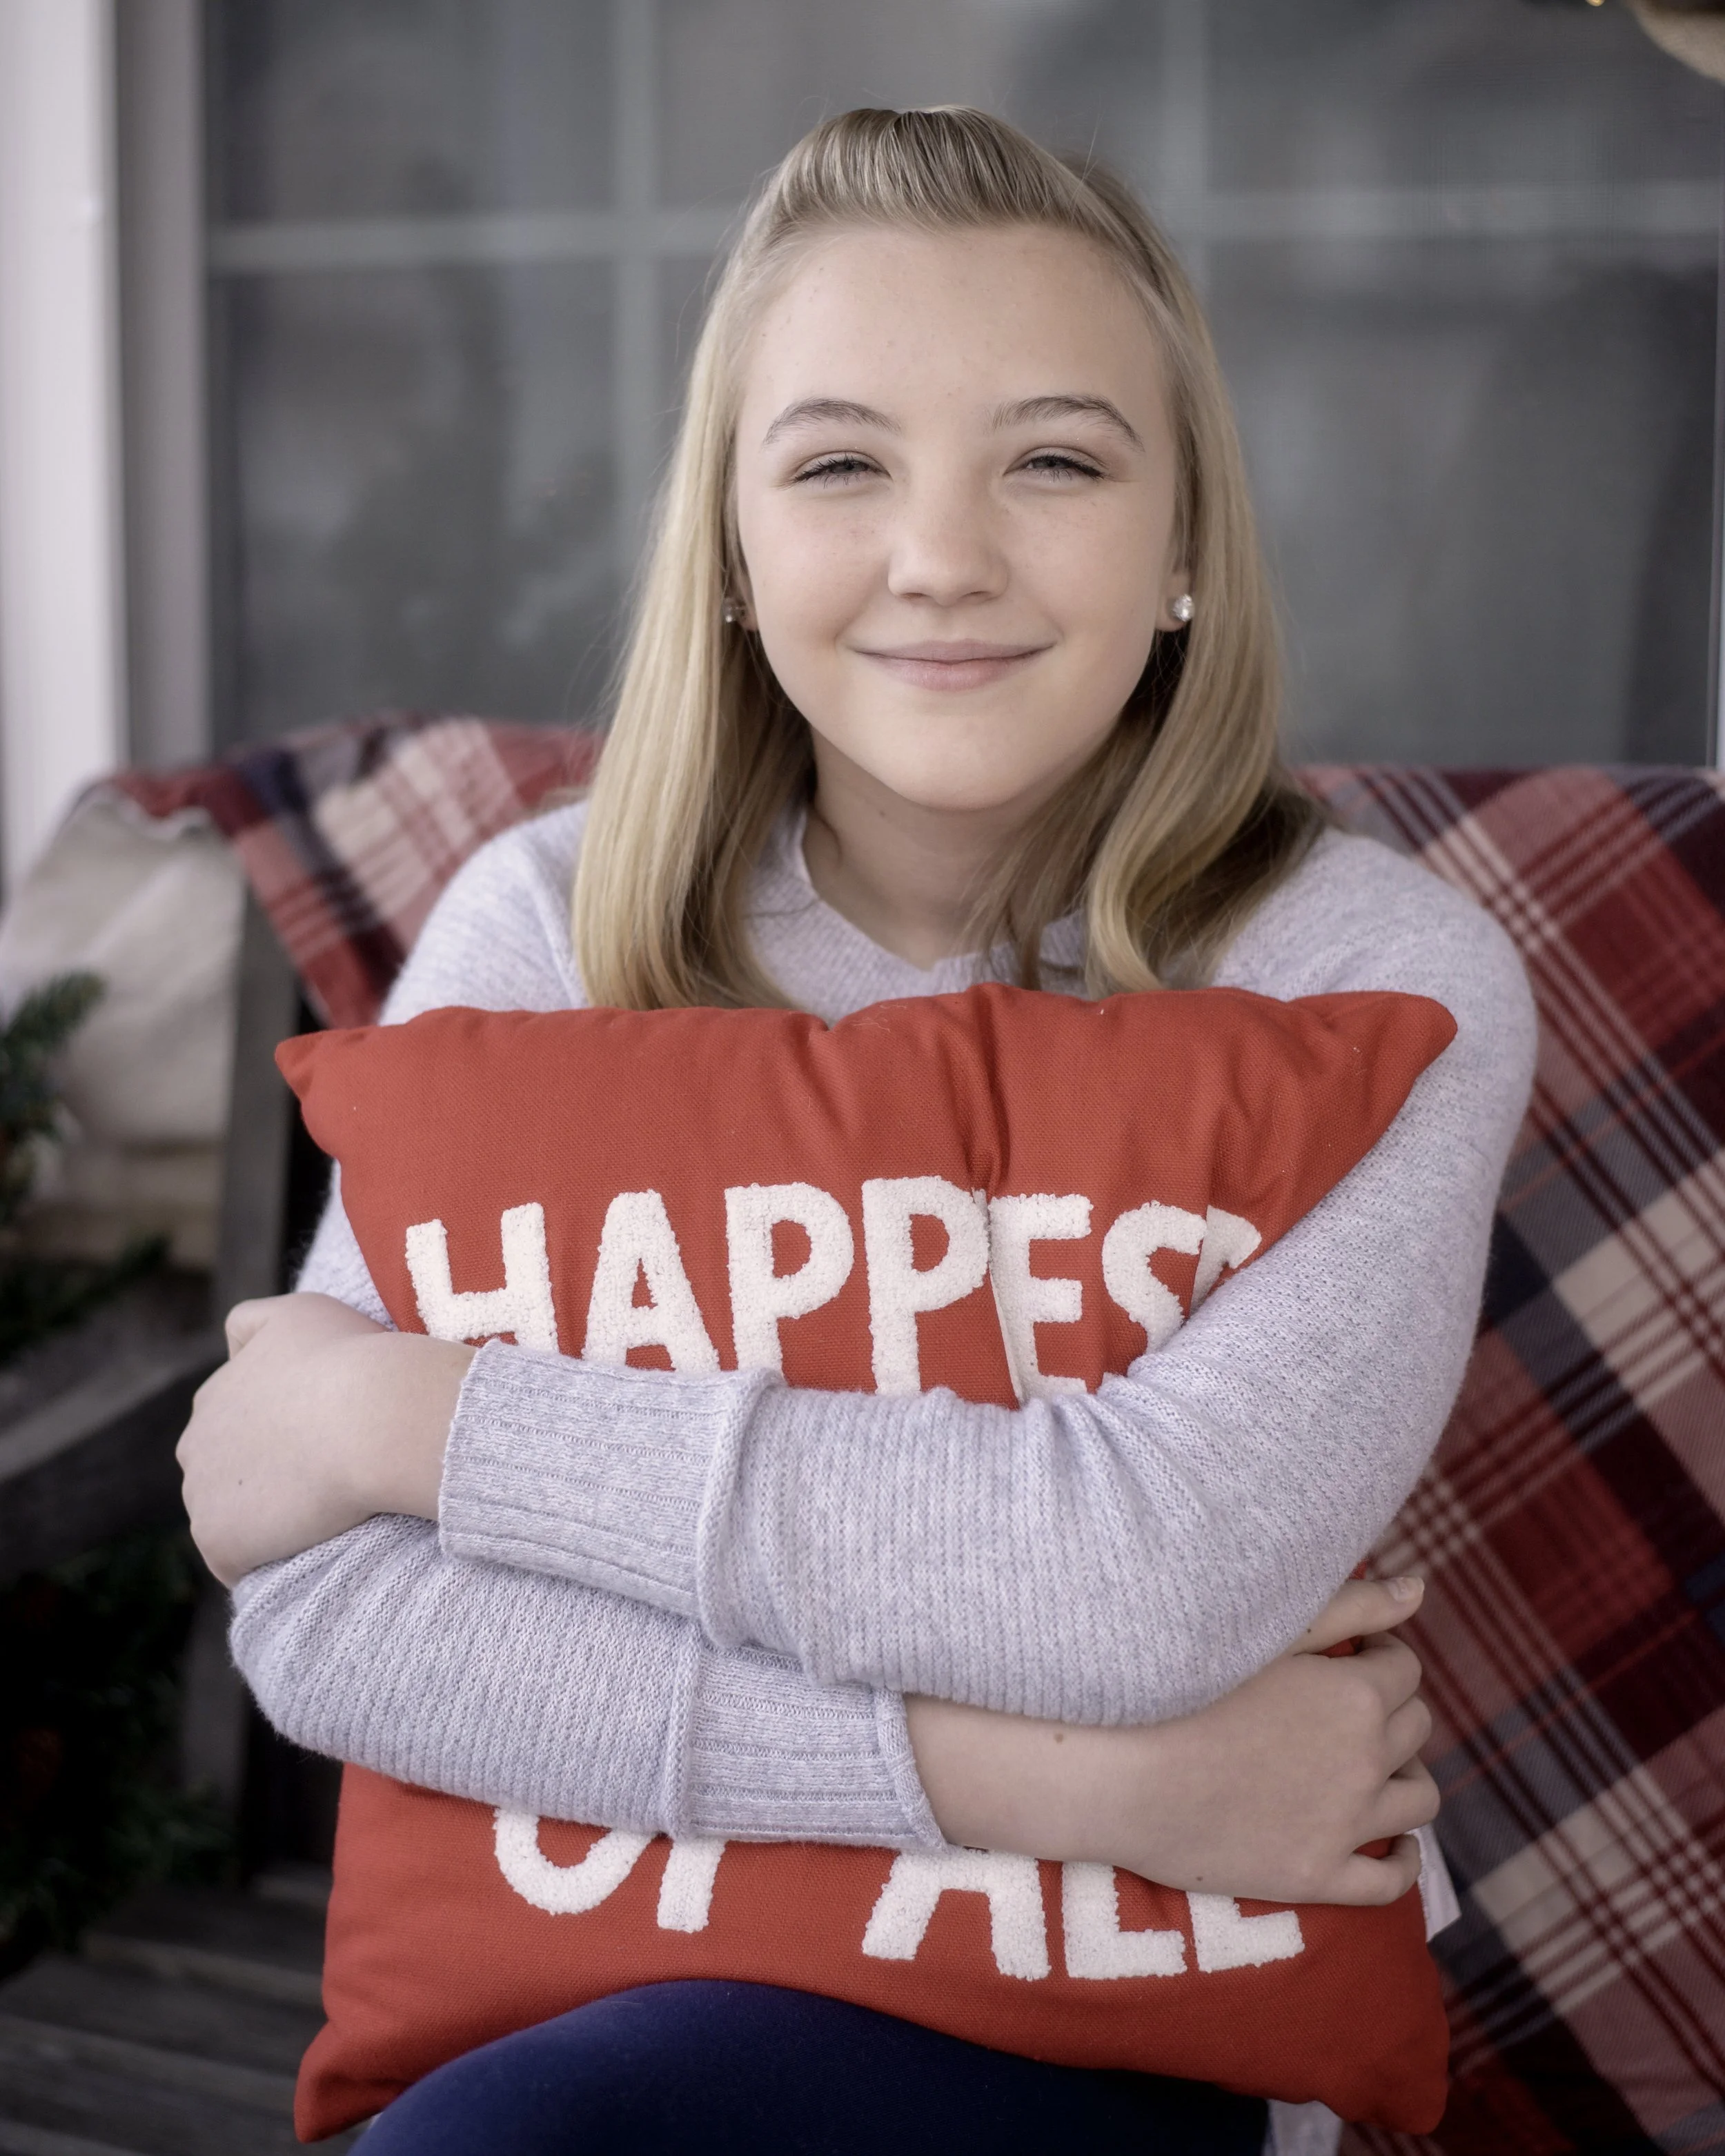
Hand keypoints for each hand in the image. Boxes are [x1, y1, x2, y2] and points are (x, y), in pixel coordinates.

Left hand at [178, 1293, 472, 1586]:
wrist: (374, 1418)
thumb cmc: (350, 1359)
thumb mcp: (299, 1312)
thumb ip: (254, 1323)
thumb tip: (232, 1348)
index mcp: (213, 1396)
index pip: (235, 1428)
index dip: (277, 1438)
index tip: (321, 1441)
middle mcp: (194, 1443)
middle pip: (224, 1475)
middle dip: (261, 1480)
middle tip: (324, 1478)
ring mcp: (201, 1496)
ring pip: (228, 1519)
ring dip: (264, 1521)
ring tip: (320, 1513)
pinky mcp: (219, 1542)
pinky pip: (237, 1562)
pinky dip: (266, 1558)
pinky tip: (306, 1544)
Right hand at [907, 1575, 1435, 1905]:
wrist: (1118, 1770)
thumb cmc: (1182, 1683)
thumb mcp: (1269, 1627)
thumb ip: (1350, 1604)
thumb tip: (1418, 1586)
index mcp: (1357, 1694)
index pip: (1405, 1669)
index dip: (1379, 1656)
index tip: (1349, 1656)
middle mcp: (1367, 1760)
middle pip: (1414, 1728)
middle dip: (1390, 1710)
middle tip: (1344, 1706)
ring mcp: (1346, 1825)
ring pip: (1419, 1800)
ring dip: (1404, 1776)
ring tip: (1372, 1766)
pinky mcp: (1317, 1876)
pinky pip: (1391, 1881)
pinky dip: (1404, 1860)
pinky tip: (1393, 1845)